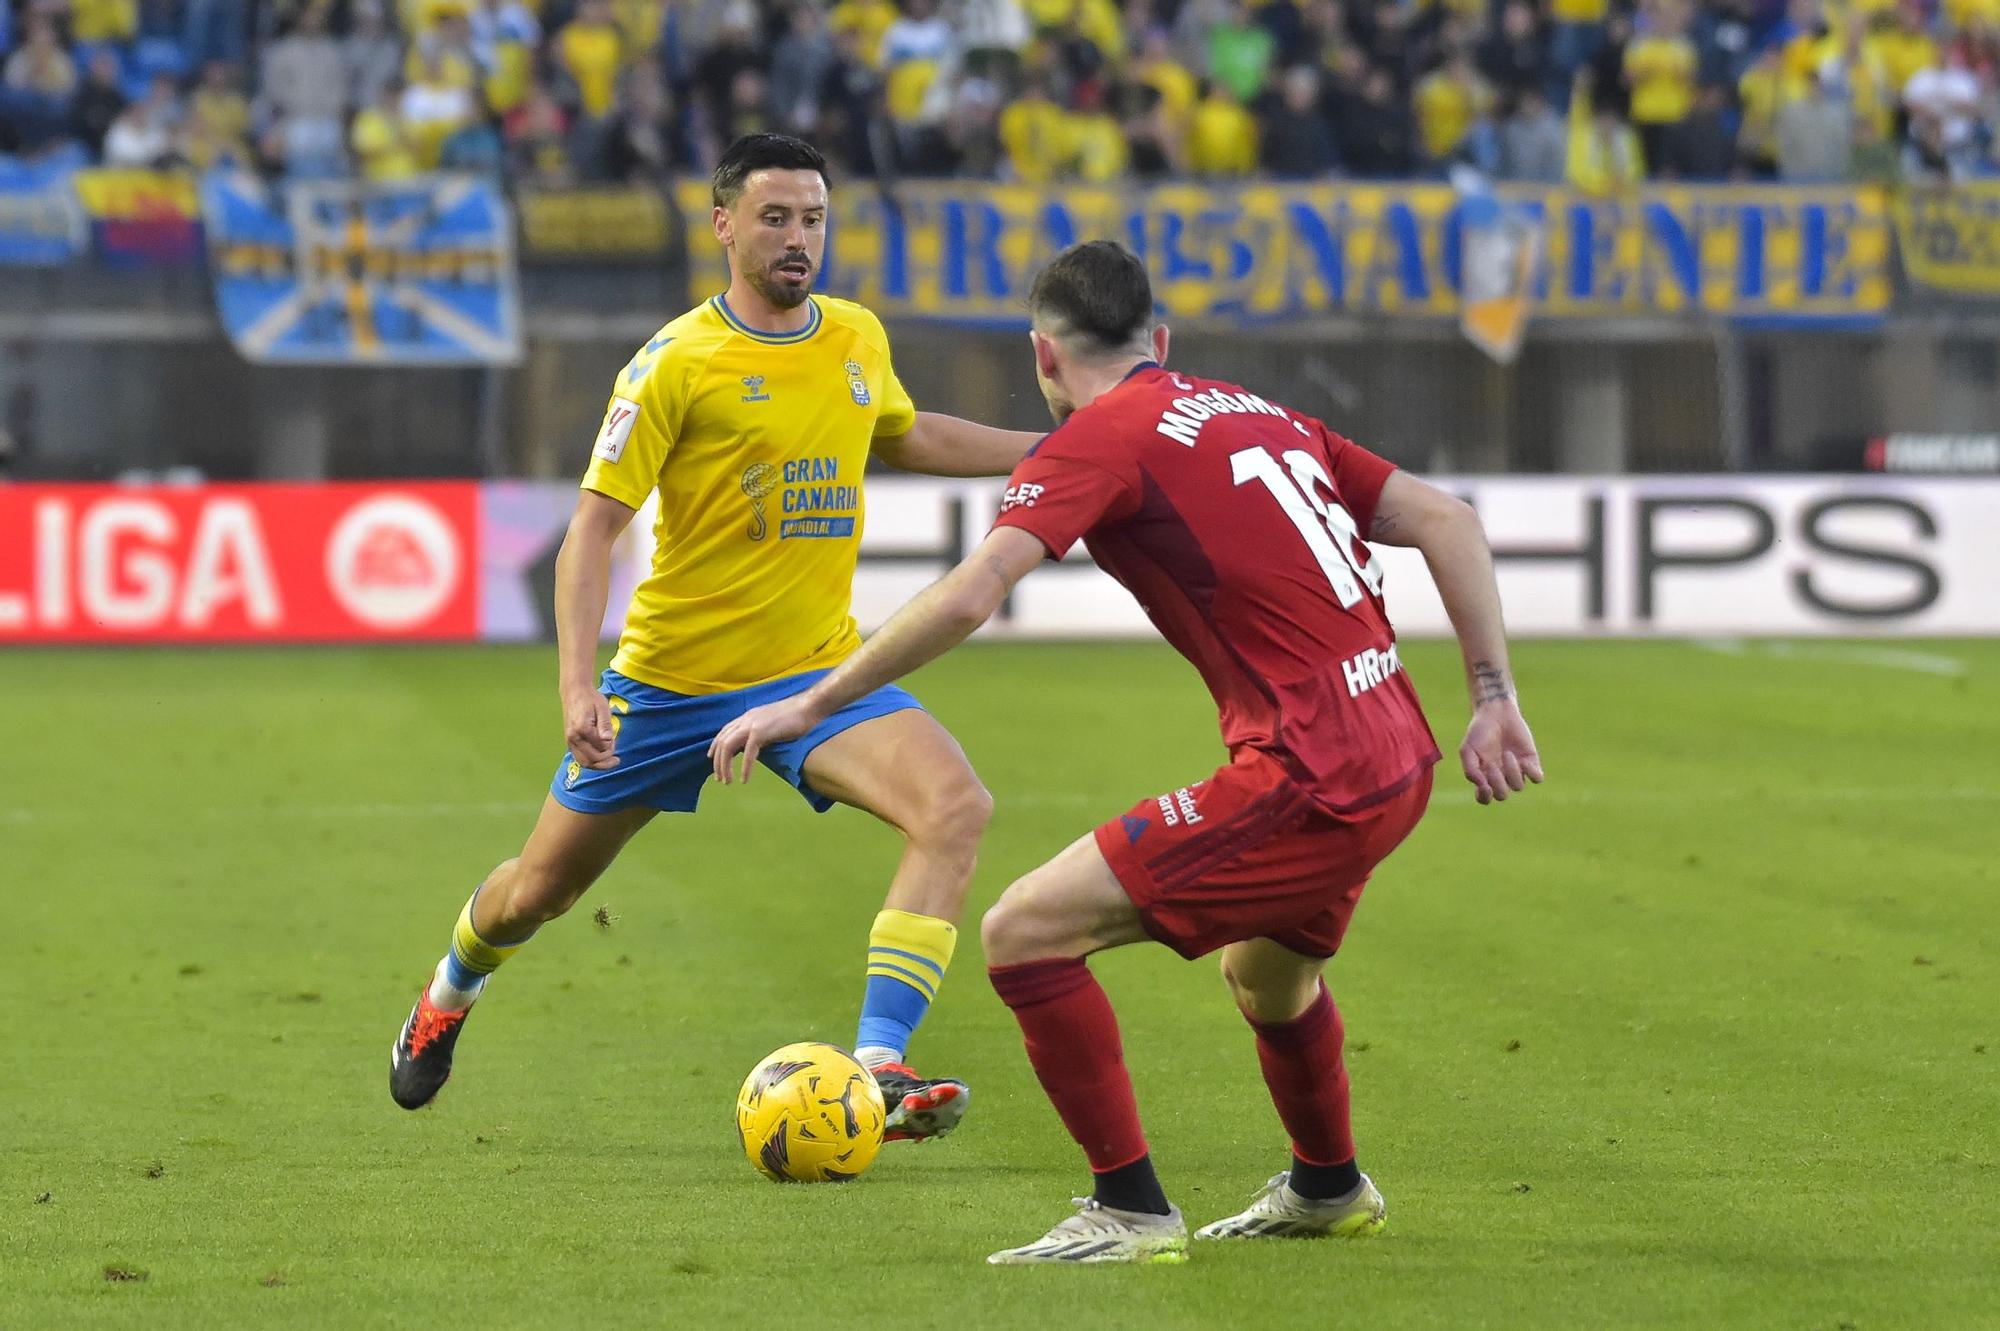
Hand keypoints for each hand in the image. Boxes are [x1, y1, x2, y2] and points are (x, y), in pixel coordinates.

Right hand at [563, 685, 619, 769]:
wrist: (574, 691)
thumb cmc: (591, 699)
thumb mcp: (603, 708)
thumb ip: (605, 725)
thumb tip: (608, 740)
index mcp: (582, 729)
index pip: (599, 748)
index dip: (610, 749)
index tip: (614, 741)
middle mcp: (573, 737)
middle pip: (590, 760)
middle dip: (605, 762)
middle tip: (616, 759)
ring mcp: (569, 740)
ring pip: (583, 762)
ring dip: (598, 765)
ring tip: (610, 761)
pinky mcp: (569, 741)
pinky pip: (579, 758)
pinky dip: (590, 761)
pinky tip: (600, 756)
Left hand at [709, 694, 824, 785]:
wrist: (808, 707)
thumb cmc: (796, 716)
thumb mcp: (771, 724)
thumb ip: (760, 732)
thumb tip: (755, 747)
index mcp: (747, 716)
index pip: (724, 732)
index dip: (715, 747)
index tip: (713, 760)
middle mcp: (745, 719)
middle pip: (722, 742)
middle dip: (718, 762)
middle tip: (720, 778)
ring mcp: (752, 724)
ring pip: (728, 747)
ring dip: (725, 766)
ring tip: (727, 781)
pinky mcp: (760, 732)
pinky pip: (748, 754)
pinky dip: (745, 768)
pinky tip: (744, 779)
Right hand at [1459, 697, 1542, 804]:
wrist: (1496, 713)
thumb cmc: (1479, 731)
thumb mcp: (1467, 750)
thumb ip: (1470, 770)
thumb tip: (1482, 786)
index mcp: (1484, 776)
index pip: (1485, 798)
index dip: (1485, 797)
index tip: (1484, 786)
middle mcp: (1501, 776)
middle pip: (1502, 795)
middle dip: (1497, 783)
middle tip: (1492, 764)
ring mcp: (1517, 770)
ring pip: (1518, 787)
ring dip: (1512, 772)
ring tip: (1507, 753)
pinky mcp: (1531, 761)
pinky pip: (1537, 778)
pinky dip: (1531, 773)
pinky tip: (1523, 761)